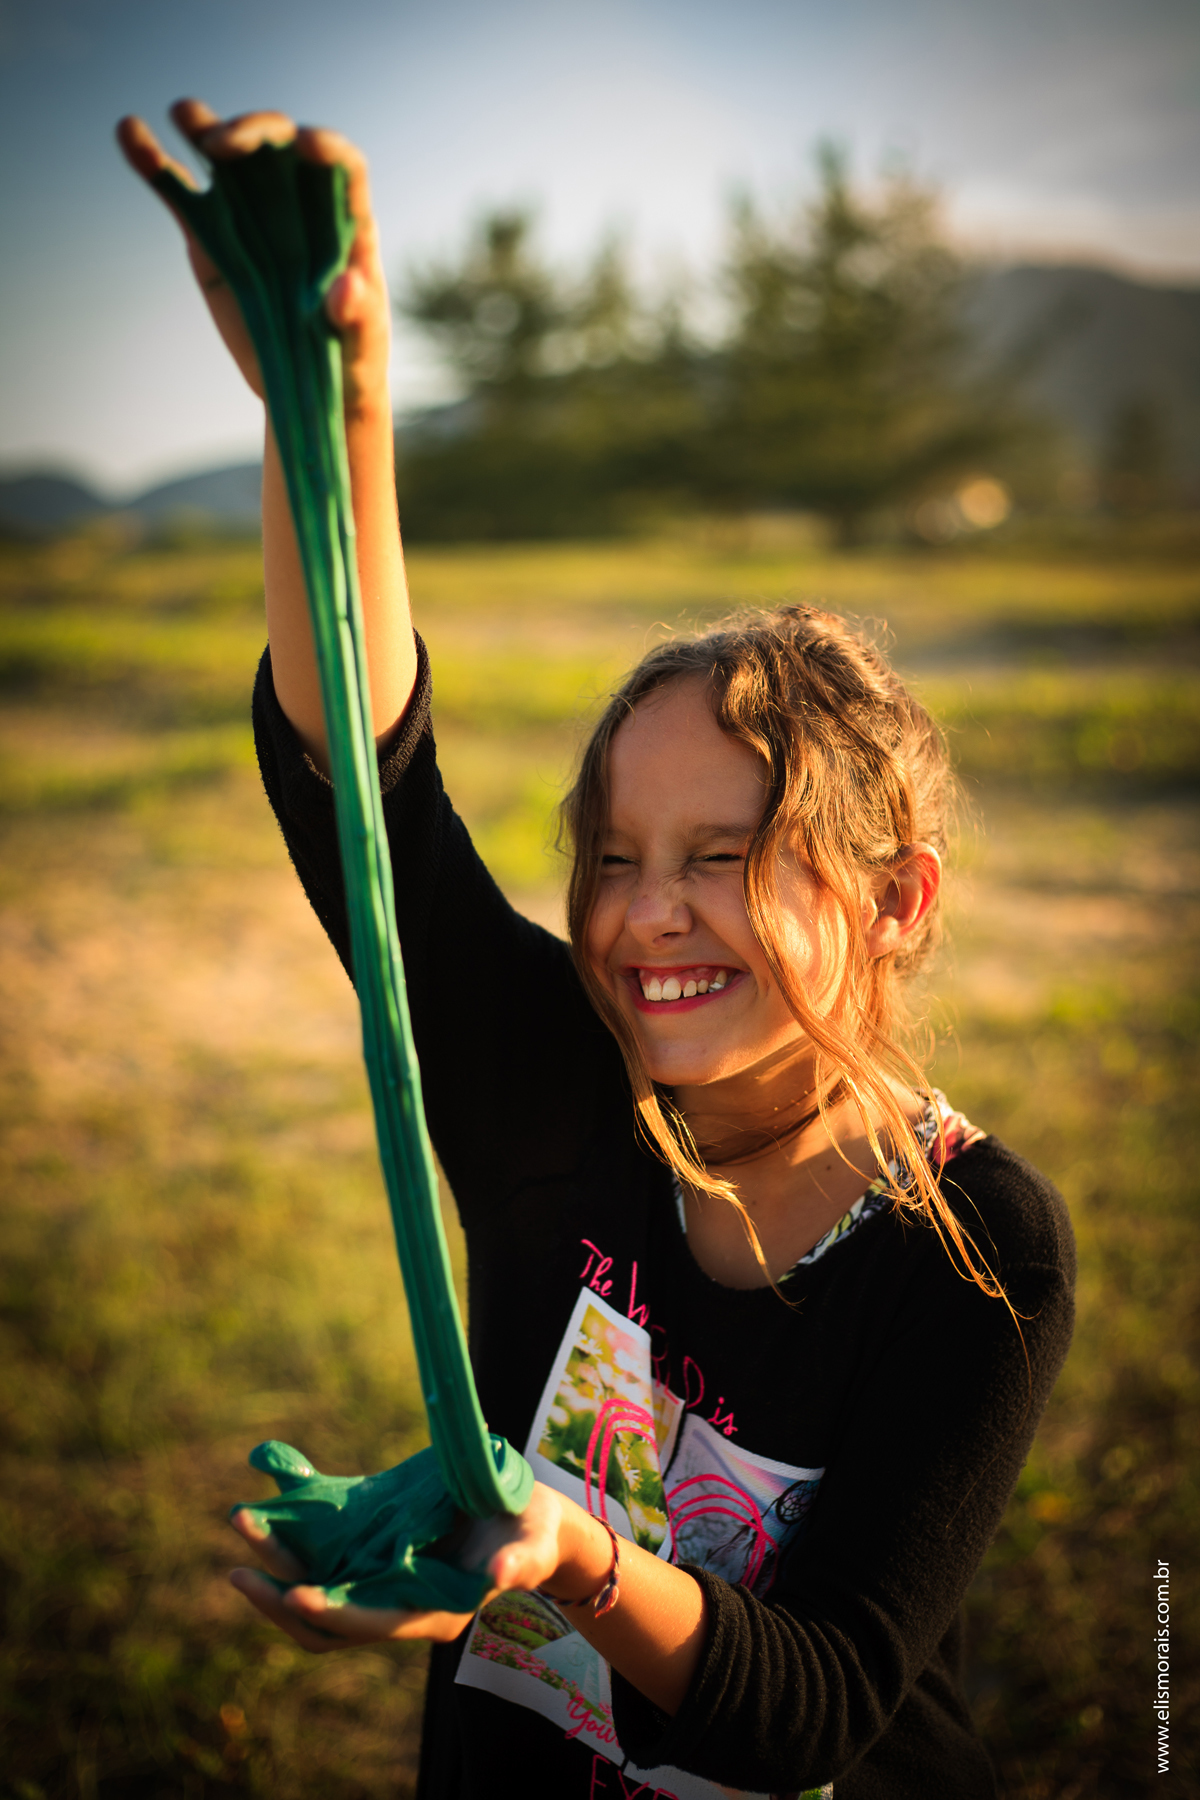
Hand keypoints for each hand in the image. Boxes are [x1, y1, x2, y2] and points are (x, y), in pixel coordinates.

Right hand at [116, 101, 391, 417]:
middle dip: (253, 133)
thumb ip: (359, 317)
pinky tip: (129, 131)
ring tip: (182, 113)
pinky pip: (180, 192)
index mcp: (345, 223)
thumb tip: (349, 286)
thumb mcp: (362, 347)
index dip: (327, 147)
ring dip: (204, 128)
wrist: (306, 388)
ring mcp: (250, 214)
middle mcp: (298, 203)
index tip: (305, 143)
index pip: (343, 164)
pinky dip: (154, 162)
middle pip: (279, 144)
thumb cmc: (349, 365)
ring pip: (227, 157)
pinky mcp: (210, 235)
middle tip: (221, 146)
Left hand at [228, 1481, 585, 1654]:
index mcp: (433, 1612)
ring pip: (316, 1585)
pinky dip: (297, 1529)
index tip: (298, 1596)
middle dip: (282, 1596)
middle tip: (240, 1567)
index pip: (374, 1625)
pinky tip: (273, 1495)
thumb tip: (499, 1575)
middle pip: (328, 1619)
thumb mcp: (531, 1545)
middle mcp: (396, 1604)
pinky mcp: (372, 1550)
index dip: (337, 1615)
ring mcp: (379, 1579)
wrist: (524, 1518)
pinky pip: (325, 1549)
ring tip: (242, 1522)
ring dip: (277, 1562)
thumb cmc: (532, 1533)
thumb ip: (516, 1563)